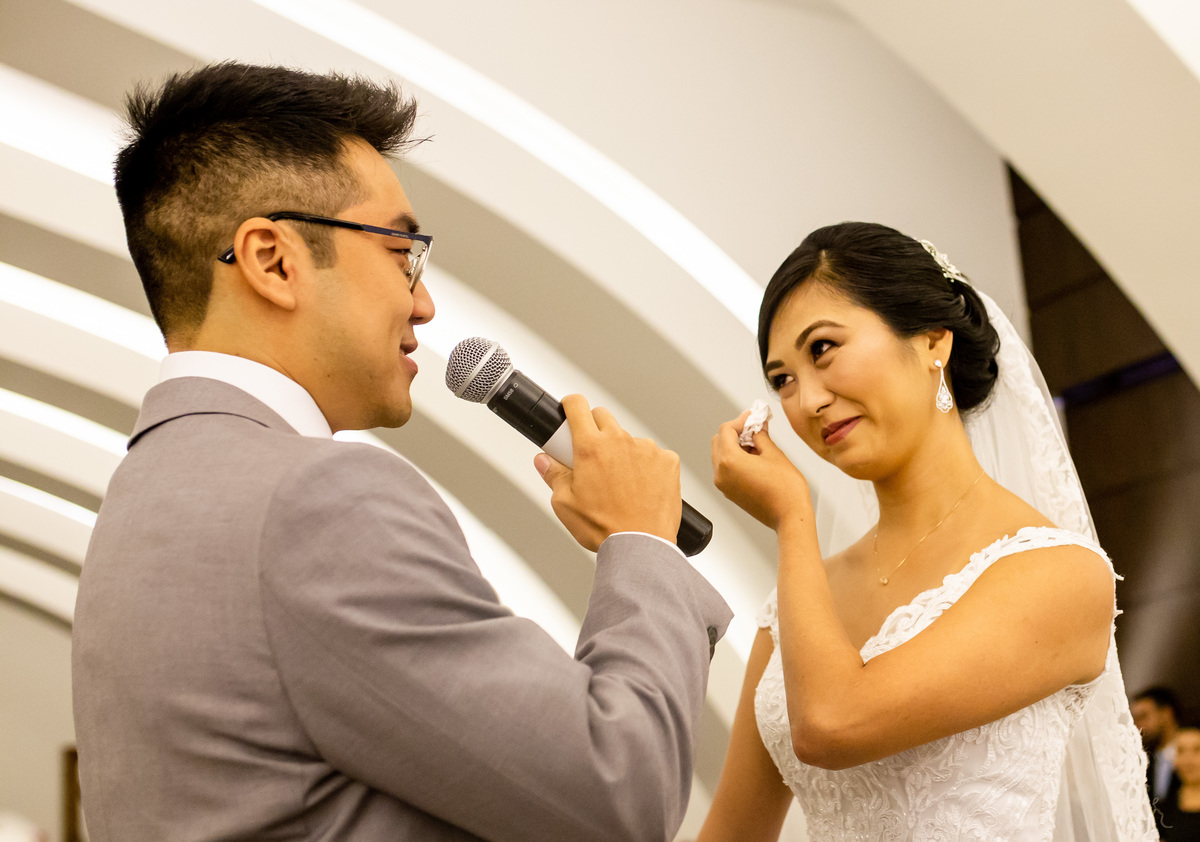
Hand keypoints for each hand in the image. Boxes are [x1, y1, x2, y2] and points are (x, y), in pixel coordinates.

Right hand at [535, 394, 681, 550]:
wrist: (641, 545)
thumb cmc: (604, 528)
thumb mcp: (565, 504)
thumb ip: (553, 475)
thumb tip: (544, 461)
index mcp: (590, 447)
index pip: (577, 406)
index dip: (570, 405)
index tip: (569, 411)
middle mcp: (619, 441)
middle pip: (603, 417)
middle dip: (594, 429)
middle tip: (591, 455)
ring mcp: (646, 449)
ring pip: (629, 438)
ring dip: (622, 451)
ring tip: (620, 482)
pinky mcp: (667, 461)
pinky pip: (654, 454)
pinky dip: (647, 466)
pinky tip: (642, 488)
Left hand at [711, 411, 810, 529]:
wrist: (790, 516)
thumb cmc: (785, 491)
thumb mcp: (773, 454)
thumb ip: (761, 436)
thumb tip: (758, 426)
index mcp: (729, 461)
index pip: (726, 430)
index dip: (740, 420)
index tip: (752, 417)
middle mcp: (721, 474)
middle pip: (719, 441)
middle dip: (736, 432)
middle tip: (754, 427)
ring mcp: (724, 484)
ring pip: (721, 455)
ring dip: (735, 445)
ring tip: (757, 443)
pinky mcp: (730, 492)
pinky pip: (726, 469)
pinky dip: (735, 459)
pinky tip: (754, 457)